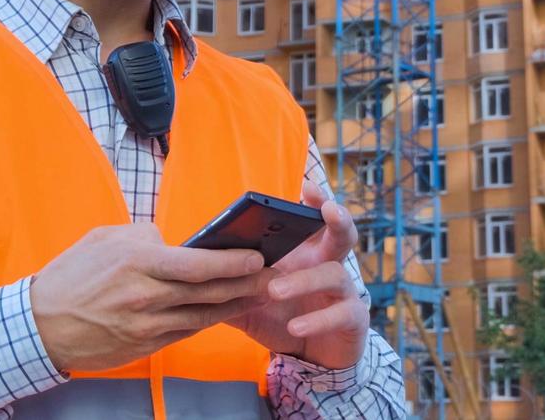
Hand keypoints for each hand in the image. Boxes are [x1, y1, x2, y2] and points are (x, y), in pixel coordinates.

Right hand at [30, 223, 274, 372]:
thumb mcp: (102, 239)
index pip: (196, 264)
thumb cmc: (70, 276)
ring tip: (258, 294)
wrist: (41, 326)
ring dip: (234, 305)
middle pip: (208, 292)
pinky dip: (208, 321)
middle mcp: (145, 295)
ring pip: (202, 316)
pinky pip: (185, 332)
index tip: (257, 256)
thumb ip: (141, 236)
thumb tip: (171, 241)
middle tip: (272, 276)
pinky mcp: (144, 345)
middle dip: (246, 284)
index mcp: (136, 262)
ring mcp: (146, 325)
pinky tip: (224, 312)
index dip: (232, 262)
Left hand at [226, 182, 368, 369]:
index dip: (314, 200)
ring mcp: (344, 292)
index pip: (313, 220)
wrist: (311, 358)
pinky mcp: (352, 319)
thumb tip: (192, 270)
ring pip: (334, 274)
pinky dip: (317, 319)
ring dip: (303, 280)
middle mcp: (328, 265)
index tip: (306, 186)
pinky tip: (295, 326)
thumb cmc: (281, 320)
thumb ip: (227, 286)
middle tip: (327, 210)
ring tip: (274, 290)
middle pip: (342, 234)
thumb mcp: (249, 303)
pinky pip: (340, 314)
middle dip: (338, 218)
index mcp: (305, 254)